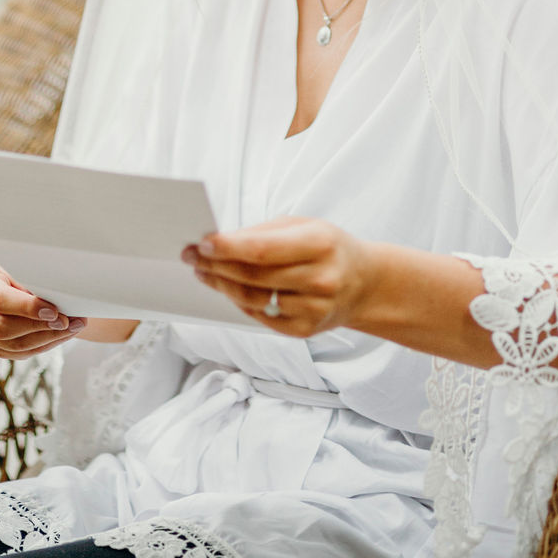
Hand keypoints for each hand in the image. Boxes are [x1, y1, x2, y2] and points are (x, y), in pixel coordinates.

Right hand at [0, 261, 87, 358]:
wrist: (13, 278)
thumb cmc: (20, 266)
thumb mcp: (22, 264)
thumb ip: (32, 278)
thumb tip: (58, 294)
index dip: (27, 307)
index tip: (54, 310)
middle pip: (1, 328)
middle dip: (38, 326)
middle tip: (67, 321)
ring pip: (14, 345)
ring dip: (48, 338)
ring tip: (74, 326)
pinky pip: (20, 353)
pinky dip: (45, 344)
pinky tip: (64, 334)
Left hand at [181, 217, 376, 336]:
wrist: (364, 283)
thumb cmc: (329, 248)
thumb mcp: (304, 226)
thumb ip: (264, 232)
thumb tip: (220, 242)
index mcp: (320, 244)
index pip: (263, 250)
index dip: (228, 248)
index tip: (203, 243)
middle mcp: (319, 279)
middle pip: (253, 276)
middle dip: (216, 265)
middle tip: (192, 256)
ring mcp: (313, 309)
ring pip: (252, 300)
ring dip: (222, 285)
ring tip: (204, 272)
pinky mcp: (305, 331)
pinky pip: (260, 318)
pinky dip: (240, 303)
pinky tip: (228, 290)